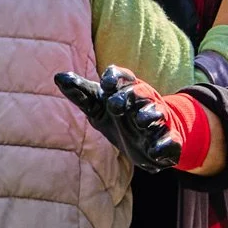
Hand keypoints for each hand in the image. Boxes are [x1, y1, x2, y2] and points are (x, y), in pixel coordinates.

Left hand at [54, 66, 213, 172]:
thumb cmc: (120, 118)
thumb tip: (58, 77)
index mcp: (127, 89)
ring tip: (141, 122)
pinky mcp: (168, 140)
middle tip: (115, 106)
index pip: (123, 76)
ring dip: (150, 115)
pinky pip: (169, 140)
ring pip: (157, 112)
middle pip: (140, 91)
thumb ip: (80, 93)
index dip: (115, 77)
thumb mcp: (98, 107)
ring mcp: (158, 121)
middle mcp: (145, 101)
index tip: (106, 84)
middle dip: (130, 96)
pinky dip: (163, 145)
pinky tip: (154, 151)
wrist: (147, 143)